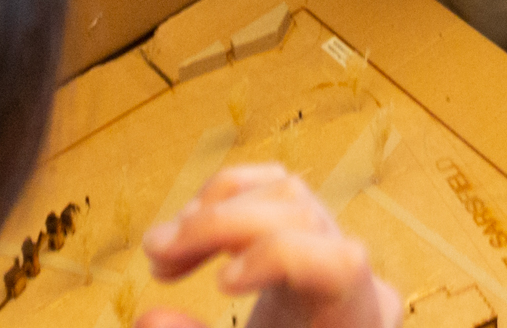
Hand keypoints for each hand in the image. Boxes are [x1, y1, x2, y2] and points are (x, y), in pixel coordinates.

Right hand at [134, 167, 398, 327]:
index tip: (220, 283)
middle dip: (218, 226)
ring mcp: (337, 253)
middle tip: (154, 254)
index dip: (281, 257)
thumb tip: (148, 319)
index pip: (340, 266)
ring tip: (162, 249)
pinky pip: (279, 194)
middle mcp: (358, 282)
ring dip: (214, 211)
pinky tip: (190, 231)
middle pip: (299, 215)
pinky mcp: (313, 240)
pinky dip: (229, 201)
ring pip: (286, 192)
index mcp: (351, 323)